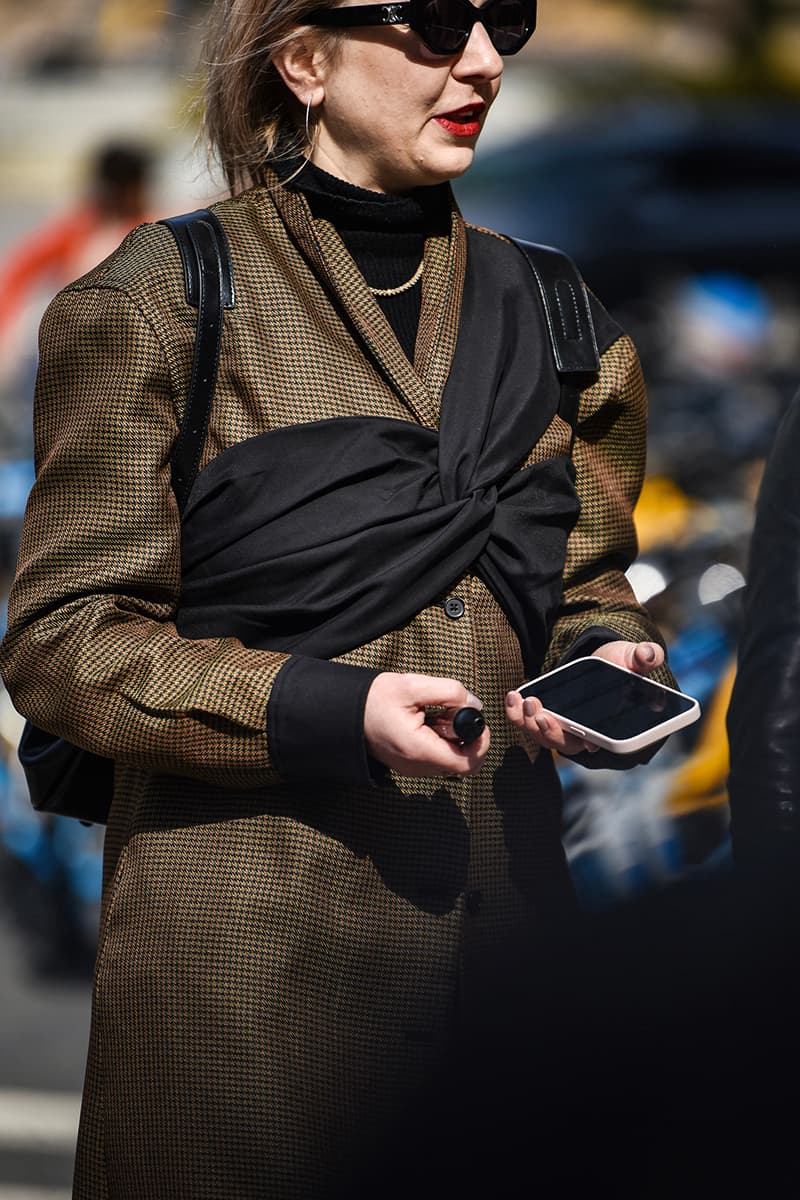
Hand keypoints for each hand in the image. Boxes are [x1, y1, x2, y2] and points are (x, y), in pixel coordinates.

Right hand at [364, 672, 489, 777]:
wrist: (345, 712)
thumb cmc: (374, 698)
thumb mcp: (413, 685)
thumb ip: (449, 692)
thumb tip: (474, 704)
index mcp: (418, 749)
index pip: (467, 763)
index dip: (480, 743)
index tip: (476, 720)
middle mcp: (416, 766)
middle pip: (462, 763)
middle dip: (467, 738)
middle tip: (454, 713)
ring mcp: (412, 769)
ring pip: (450, 762)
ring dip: (453, 739)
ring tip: (437, 716)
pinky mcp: (409, 765)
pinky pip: (437, 759)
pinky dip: (441, 742)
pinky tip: (429, 723)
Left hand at [505, 640, 664, 756]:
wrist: (601, 659)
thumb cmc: (623, 663)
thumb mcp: (634, 656)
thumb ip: (644, 657)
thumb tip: (648, 656)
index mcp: (615, 726)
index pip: (608, 744)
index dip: (596, 745)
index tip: (588, 742)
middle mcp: (589, 734)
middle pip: (569, 745)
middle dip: (552, 733)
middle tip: (541, 715)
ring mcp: (566, 728)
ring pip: (546, 737)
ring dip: (531, 724)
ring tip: (524, 702)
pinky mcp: (547, 718)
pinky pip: (529, 723)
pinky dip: (517, 714)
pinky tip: (513, 697)